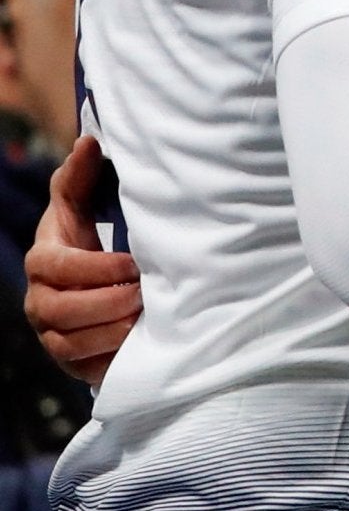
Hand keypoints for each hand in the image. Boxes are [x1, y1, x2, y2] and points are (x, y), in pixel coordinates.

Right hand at [25, 136, 140, 385]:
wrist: (99, 284)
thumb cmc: (92, 237)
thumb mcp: (85, 207)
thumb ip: (82, 177)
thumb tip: (89, 142)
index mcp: (44, 262)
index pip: (59, 268)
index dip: (97, 268)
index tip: (134, 264)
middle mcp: (41, 302)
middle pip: (64, 310)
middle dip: (107, 302)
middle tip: (145, 294)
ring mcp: (53, 335)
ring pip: (75, 343)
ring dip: (113, 331)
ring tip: (146, 318)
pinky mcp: (72, 362)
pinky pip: (87, 368)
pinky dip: (112, 358)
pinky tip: (138, 344)